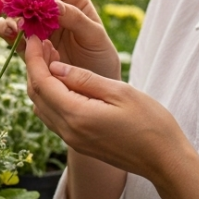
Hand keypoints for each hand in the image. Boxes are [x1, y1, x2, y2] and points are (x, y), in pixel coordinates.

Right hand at [0, 0, 121, 79]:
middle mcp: (50, 11)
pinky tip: (10, 33)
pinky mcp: (27, 46)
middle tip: (18, 10)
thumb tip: (52, 4)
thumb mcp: (94, 35)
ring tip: (16, 26)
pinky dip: (5, 31)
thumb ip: (74, 18)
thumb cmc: (100, 56)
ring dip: (10, 16)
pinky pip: (10, 34)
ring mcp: (36, 28)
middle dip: (20, 0)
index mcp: (70, 0)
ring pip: (15, 14)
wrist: (95, 88)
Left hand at [21, 36, 192, 184]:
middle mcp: (68, 131)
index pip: (42, 83)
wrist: (165, 161)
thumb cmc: (151, 123)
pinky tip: (63, 82)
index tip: (33, 37)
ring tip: (52, 58)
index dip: (33, 58)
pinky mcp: (79, 143)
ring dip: (41, 82)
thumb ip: (84, 79)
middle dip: (34, 67)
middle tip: (42, 43)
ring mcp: (72, 140)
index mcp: (76, 116)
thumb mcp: (120, 92)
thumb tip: (55, 67)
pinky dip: (50, 97)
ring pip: (42, 107)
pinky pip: (53, 117)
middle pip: (36, 95)